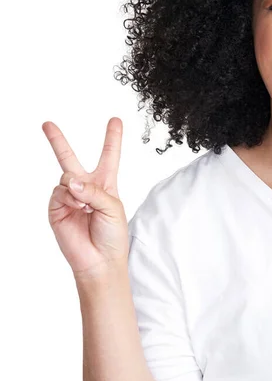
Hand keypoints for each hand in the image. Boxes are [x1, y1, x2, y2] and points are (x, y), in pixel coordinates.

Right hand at [42, 117, 129, 280]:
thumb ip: (94, 191)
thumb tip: (70, 180)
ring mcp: (69, 196)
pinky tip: (78, 210)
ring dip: (78, 190)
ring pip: (66, 176)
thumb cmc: (112, 234)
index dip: (112, 138)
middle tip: (46, 124)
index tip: (115, 120)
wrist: (99, 260)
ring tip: (87, 208)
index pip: (109, 155)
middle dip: (57, 140)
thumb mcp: (113, 207)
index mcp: (105, 183)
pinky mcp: (56, 208)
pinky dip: (69, 198)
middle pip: (69, 158)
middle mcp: (85, 186)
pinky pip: (59, 192)